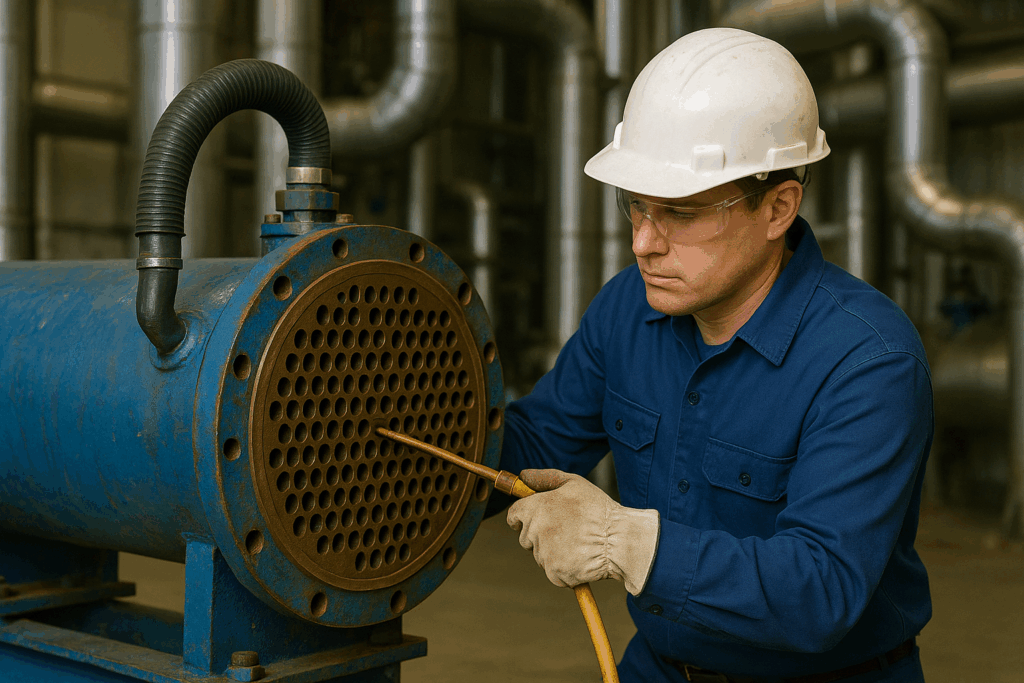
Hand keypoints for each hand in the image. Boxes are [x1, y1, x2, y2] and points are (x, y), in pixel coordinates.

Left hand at [507, 469, 659, 594]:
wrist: (620, 540)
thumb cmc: (598, 509)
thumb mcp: (574, 484)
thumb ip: (545, 478)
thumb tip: (523, 476)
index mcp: (537, 508)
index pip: (514, 515)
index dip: (521, 517)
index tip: (530, 520)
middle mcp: (536, 531)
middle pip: (526, 537)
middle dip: (539, 535)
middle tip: (565, 531)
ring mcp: (544, 553)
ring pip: (540, 555)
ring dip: (553, 552)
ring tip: (578, 543)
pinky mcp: (554, 573)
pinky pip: (553, 571)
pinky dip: (564, 568)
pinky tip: (580, 558)